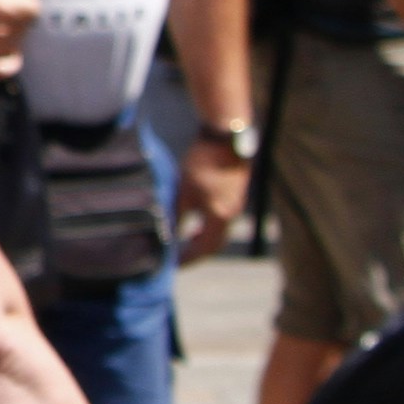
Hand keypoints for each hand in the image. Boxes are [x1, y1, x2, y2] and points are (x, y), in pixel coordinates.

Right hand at [0, 0, 39, 81]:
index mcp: (10, 9)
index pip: (34, 9)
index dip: (23, 0)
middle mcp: (5, 32)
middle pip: (24, 26)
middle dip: (15, 16)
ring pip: (16, 45)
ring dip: (9, 35)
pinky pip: (7, 68)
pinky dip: (10, 60)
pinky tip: (3, 51)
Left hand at [177, 128, 250, 260]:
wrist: (224, 138)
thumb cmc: (202, 162)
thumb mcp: (185, 191)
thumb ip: (177, 215)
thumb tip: (167, 235)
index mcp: (220, 216)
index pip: (205, 248)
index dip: (190, 259)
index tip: (174, 266)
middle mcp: (232, 214)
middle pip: (215, 244)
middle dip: (197, 254)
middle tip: (179, 260)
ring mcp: (236, 205)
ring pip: (219, 232)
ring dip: (203, 241)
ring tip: (185, 244)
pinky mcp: (235, 195)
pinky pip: (222, 221)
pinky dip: (208, 228)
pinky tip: (196, 223)